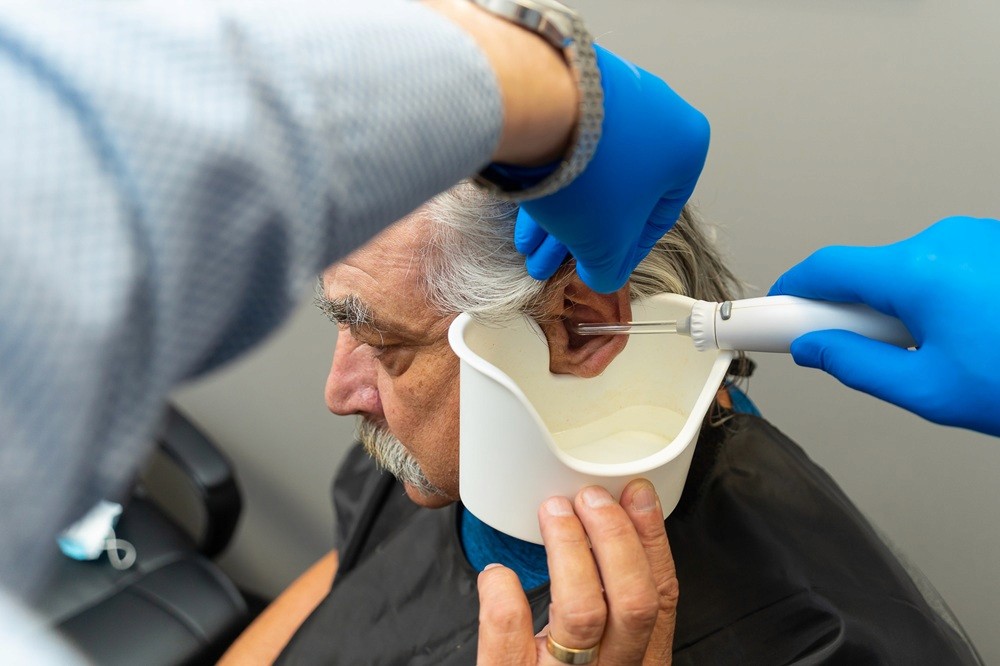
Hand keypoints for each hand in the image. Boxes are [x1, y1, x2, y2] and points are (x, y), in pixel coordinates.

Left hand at [477, 480, 676, 664]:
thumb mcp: (606, 656)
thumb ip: (611, 609)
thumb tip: (606, 530)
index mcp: (639, 665)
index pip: (661, 598)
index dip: (652, 540)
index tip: (636, 494)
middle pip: (633, 602)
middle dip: (614, 537)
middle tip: (588, 498)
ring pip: (583, 614)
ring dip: (569, 551)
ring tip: (552, 514)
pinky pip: (510, 646)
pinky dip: (505, 602)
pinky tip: (498, 574)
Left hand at [515, 44, 709, 293]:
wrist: (542, 109)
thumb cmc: (590, 173)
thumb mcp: (606, 242)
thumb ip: (610, 267)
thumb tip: (602, 275)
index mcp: (686, 145)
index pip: (660, 214)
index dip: (628, 252)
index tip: (605, 266)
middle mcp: (656, 111)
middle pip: (617, 193)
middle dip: (581, 236)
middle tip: (555, 263)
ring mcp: (612, 95)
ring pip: (587, 172)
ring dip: (559, 216)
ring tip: (532, 249)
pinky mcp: (570, 85)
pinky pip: (564, 146)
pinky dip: (547, 183)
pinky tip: (526, 216)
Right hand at [769, 216, 999, 436]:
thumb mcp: (929, 389)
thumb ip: (857, 365)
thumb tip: (815, 349)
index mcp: (920, 270)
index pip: (826, 269)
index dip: (790, 293)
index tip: (770, 314)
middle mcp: (947, 239)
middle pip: (866, 273)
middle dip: (853, 313)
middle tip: (865, 353)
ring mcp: (976, 236)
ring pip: (905, 271)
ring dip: (899, 307)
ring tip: (938, 350)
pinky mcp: (996, 243)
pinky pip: (942, 265)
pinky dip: (934, 297)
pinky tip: (962, 332)